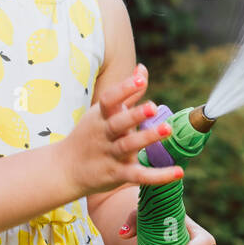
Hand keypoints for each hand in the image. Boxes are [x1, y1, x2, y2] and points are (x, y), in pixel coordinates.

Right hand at [61, 62, 184, 198]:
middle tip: (154, 107)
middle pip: (118, 123)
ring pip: (127, 146)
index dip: (124, 88)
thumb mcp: (102, 112)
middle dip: (135, 115)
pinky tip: (178, 172)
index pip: (109, 99)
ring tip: (167, 129)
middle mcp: (104, 134)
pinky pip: (139, 175)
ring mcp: (110, 155)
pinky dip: (158, 176)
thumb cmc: (90, 135)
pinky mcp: (117, 174)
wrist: (65, 169)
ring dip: (147, 138)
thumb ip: (126, 93)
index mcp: (100, 116)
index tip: (140, 78)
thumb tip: (142, 69)